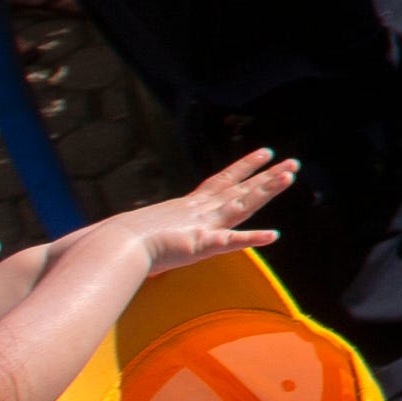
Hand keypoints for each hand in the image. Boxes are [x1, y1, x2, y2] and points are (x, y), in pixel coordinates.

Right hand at [90, 148, 294, 276]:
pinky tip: (272, 236)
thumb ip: (151, 233)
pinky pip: (229, 243)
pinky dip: (250, 239)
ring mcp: (201, 227)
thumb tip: (144, 235)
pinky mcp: (198, 246)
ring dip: (266, 191)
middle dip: (267, 177)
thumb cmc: (118, 241)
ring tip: (290, 177)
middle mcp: (199, 212)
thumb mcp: (143, 233)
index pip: (222, 183)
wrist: (108, 246)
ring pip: (242, 205)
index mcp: (188, 208)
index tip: (265, 153)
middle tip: (293, 162)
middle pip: (240, 190)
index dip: (244, 169)